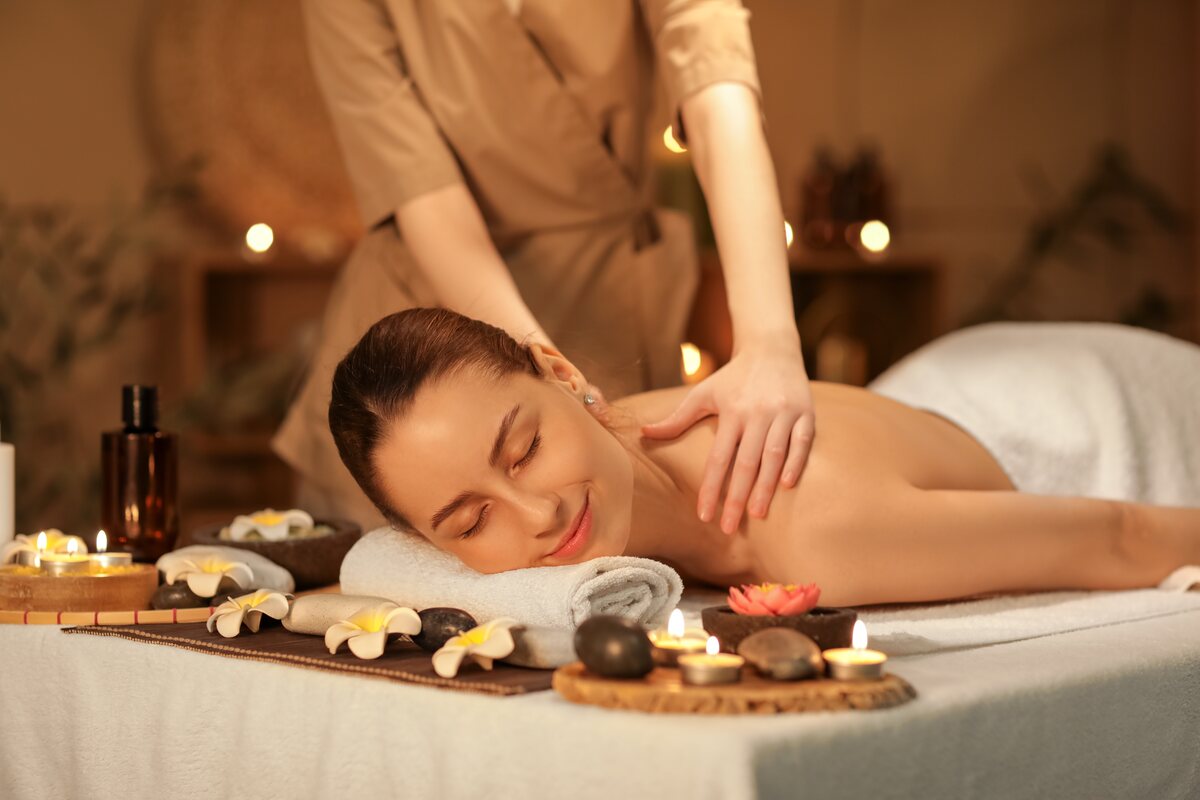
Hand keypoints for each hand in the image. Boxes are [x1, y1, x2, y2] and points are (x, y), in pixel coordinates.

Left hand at [640, 343, 815, 533]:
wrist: (771, 348)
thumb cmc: (733, 377)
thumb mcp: (703, 393)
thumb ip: (677, 418)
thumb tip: (643, 434)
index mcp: (732, 411)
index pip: (719, 458)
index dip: (711, 488)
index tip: (705, 515)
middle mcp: (757, 413)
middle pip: (746, 462)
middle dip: (737, 497)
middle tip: (729, 528)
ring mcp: (784, 413)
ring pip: (774, 456)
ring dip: (766, 487)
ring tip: (757, 514)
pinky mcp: (805, 413)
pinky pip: (802, 442)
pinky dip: (796, 464)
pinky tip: (788, 486)